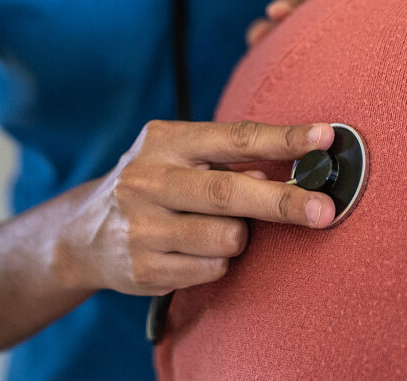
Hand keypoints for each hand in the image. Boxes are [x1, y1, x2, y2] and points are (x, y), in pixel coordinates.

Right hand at [59, 120, 337, 296]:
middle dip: (283, 202)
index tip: (324, 137)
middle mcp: (149, 180)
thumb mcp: (178, 155)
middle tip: (324, 210)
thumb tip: (283, 170)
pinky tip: (197, 249)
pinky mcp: (144, 269)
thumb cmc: (152, 183)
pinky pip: (211, 268)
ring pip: (227, 237)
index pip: (235, 137)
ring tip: (220, 227)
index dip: (283, 138)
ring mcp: (143, 227)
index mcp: (165, 141)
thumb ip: (226, 159)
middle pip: (230, 192)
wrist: (82, 234)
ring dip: (241, 236)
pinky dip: (218, 260)